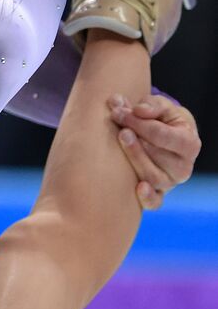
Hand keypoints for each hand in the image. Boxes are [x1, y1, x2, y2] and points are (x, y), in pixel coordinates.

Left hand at [108, 93, 200, 209]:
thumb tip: (137, 110)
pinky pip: (154, 203)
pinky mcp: (158, 194)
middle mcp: (183, 167)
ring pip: (153, 177)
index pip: (162, 135)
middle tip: (119, 128)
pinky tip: (138, 188)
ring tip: (121, 140)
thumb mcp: (161, 107)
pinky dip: (147, 198)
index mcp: (189, 143)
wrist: (161, 137)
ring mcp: (170, 182)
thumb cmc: (161, 120)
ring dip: (135, 158)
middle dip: (135, 140)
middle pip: (157, 157)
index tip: (119, 112)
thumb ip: (151, 105)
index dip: (139, 123)